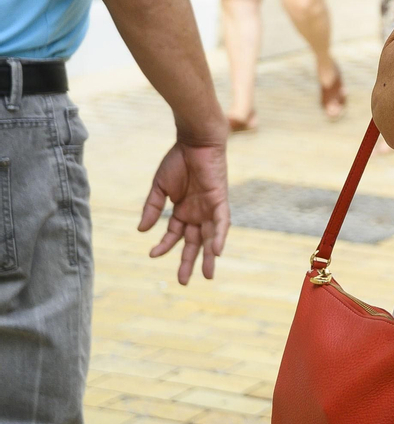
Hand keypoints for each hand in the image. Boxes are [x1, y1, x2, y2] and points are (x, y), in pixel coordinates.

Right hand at [138, 139, 229, 284]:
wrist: (194, 141)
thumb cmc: (178, 160)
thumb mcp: (160, 187)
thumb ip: (152, 209)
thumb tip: (142, 231)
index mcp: (183, 210)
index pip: (174, 235)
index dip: (164, 246)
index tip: (152, 255)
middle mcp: (198, 212)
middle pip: (194, 242)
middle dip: (189, 262)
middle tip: (184, 282)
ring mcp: (209, 207)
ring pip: (210, 237)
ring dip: (208, 256)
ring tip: (206, 275)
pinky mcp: (220, 199)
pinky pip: (221, 221)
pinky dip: (219, 236)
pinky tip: (216, 251)